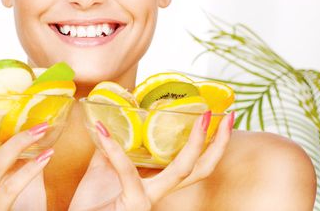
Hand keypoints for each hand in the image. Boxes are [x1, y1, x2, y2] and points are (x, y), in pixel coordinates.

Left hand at [69, 111, 234, 210]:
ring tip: (200, 117)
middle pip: (200, 170)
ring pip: (181, 171)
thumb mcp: (101, 168)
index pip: (190, 164)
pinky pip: (127, 169)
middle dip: (218, 144)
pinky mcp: (133, 203)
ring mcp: (148, 199)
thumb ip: (109, 148)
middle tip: (228, 118)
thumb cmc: (91, 202)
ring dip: (194, 142)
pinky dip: (114, 147)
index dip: (207, 144)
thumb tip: (109, 121)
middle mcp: (158, 192)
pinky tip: (102, 129)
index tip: (216, 117)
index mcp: (154, 183)